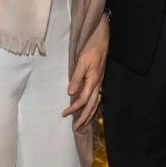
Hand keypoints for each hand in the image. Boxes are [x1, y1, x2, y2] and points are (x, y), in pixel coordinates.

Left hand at [64, 14, 108, 130]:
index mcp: (93, 81)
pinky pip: (98, 97)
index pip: (82, 100)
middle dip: (84, 118)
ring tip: (84, 123)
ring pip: (96, 102)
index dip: (73, 109)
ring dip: (90, 114)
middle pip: (91, 105)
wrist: (102, 38)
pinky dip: (94, 105)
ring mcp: (100, 82)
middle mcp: (98, 84)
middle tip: (76, 128)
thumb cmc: (91, 48)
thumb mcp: (81, 61)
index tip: (63, 114)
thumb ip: (76, 78)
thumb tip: (71, 94)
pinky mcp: (99, 78)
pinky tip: (91, 107)